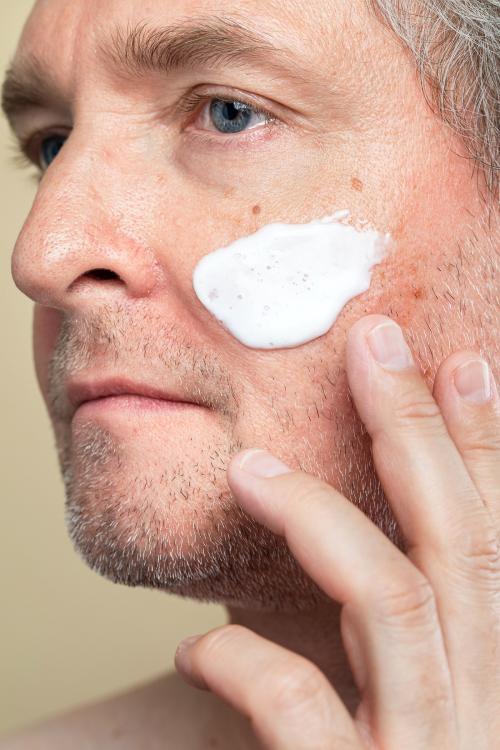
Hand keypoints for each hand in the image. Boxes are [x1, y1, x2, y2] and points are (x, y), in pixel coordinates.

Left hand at [174, 314, 499, 748]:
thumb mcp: (434, 708)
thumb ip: (417, 634)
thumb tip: (379, 543)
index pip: (499, 531)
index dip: (489, 443)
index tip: (464, 360)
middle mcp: (489, 697)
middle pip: (463, 538)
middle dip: (420, 431)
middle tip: (378, 340)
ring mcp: (438, 747)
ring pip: (396, 603)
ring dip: (320, 521)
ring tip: (247, 469)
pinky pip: (308, 714)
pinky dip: (249, 665)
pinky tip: (194, 645)